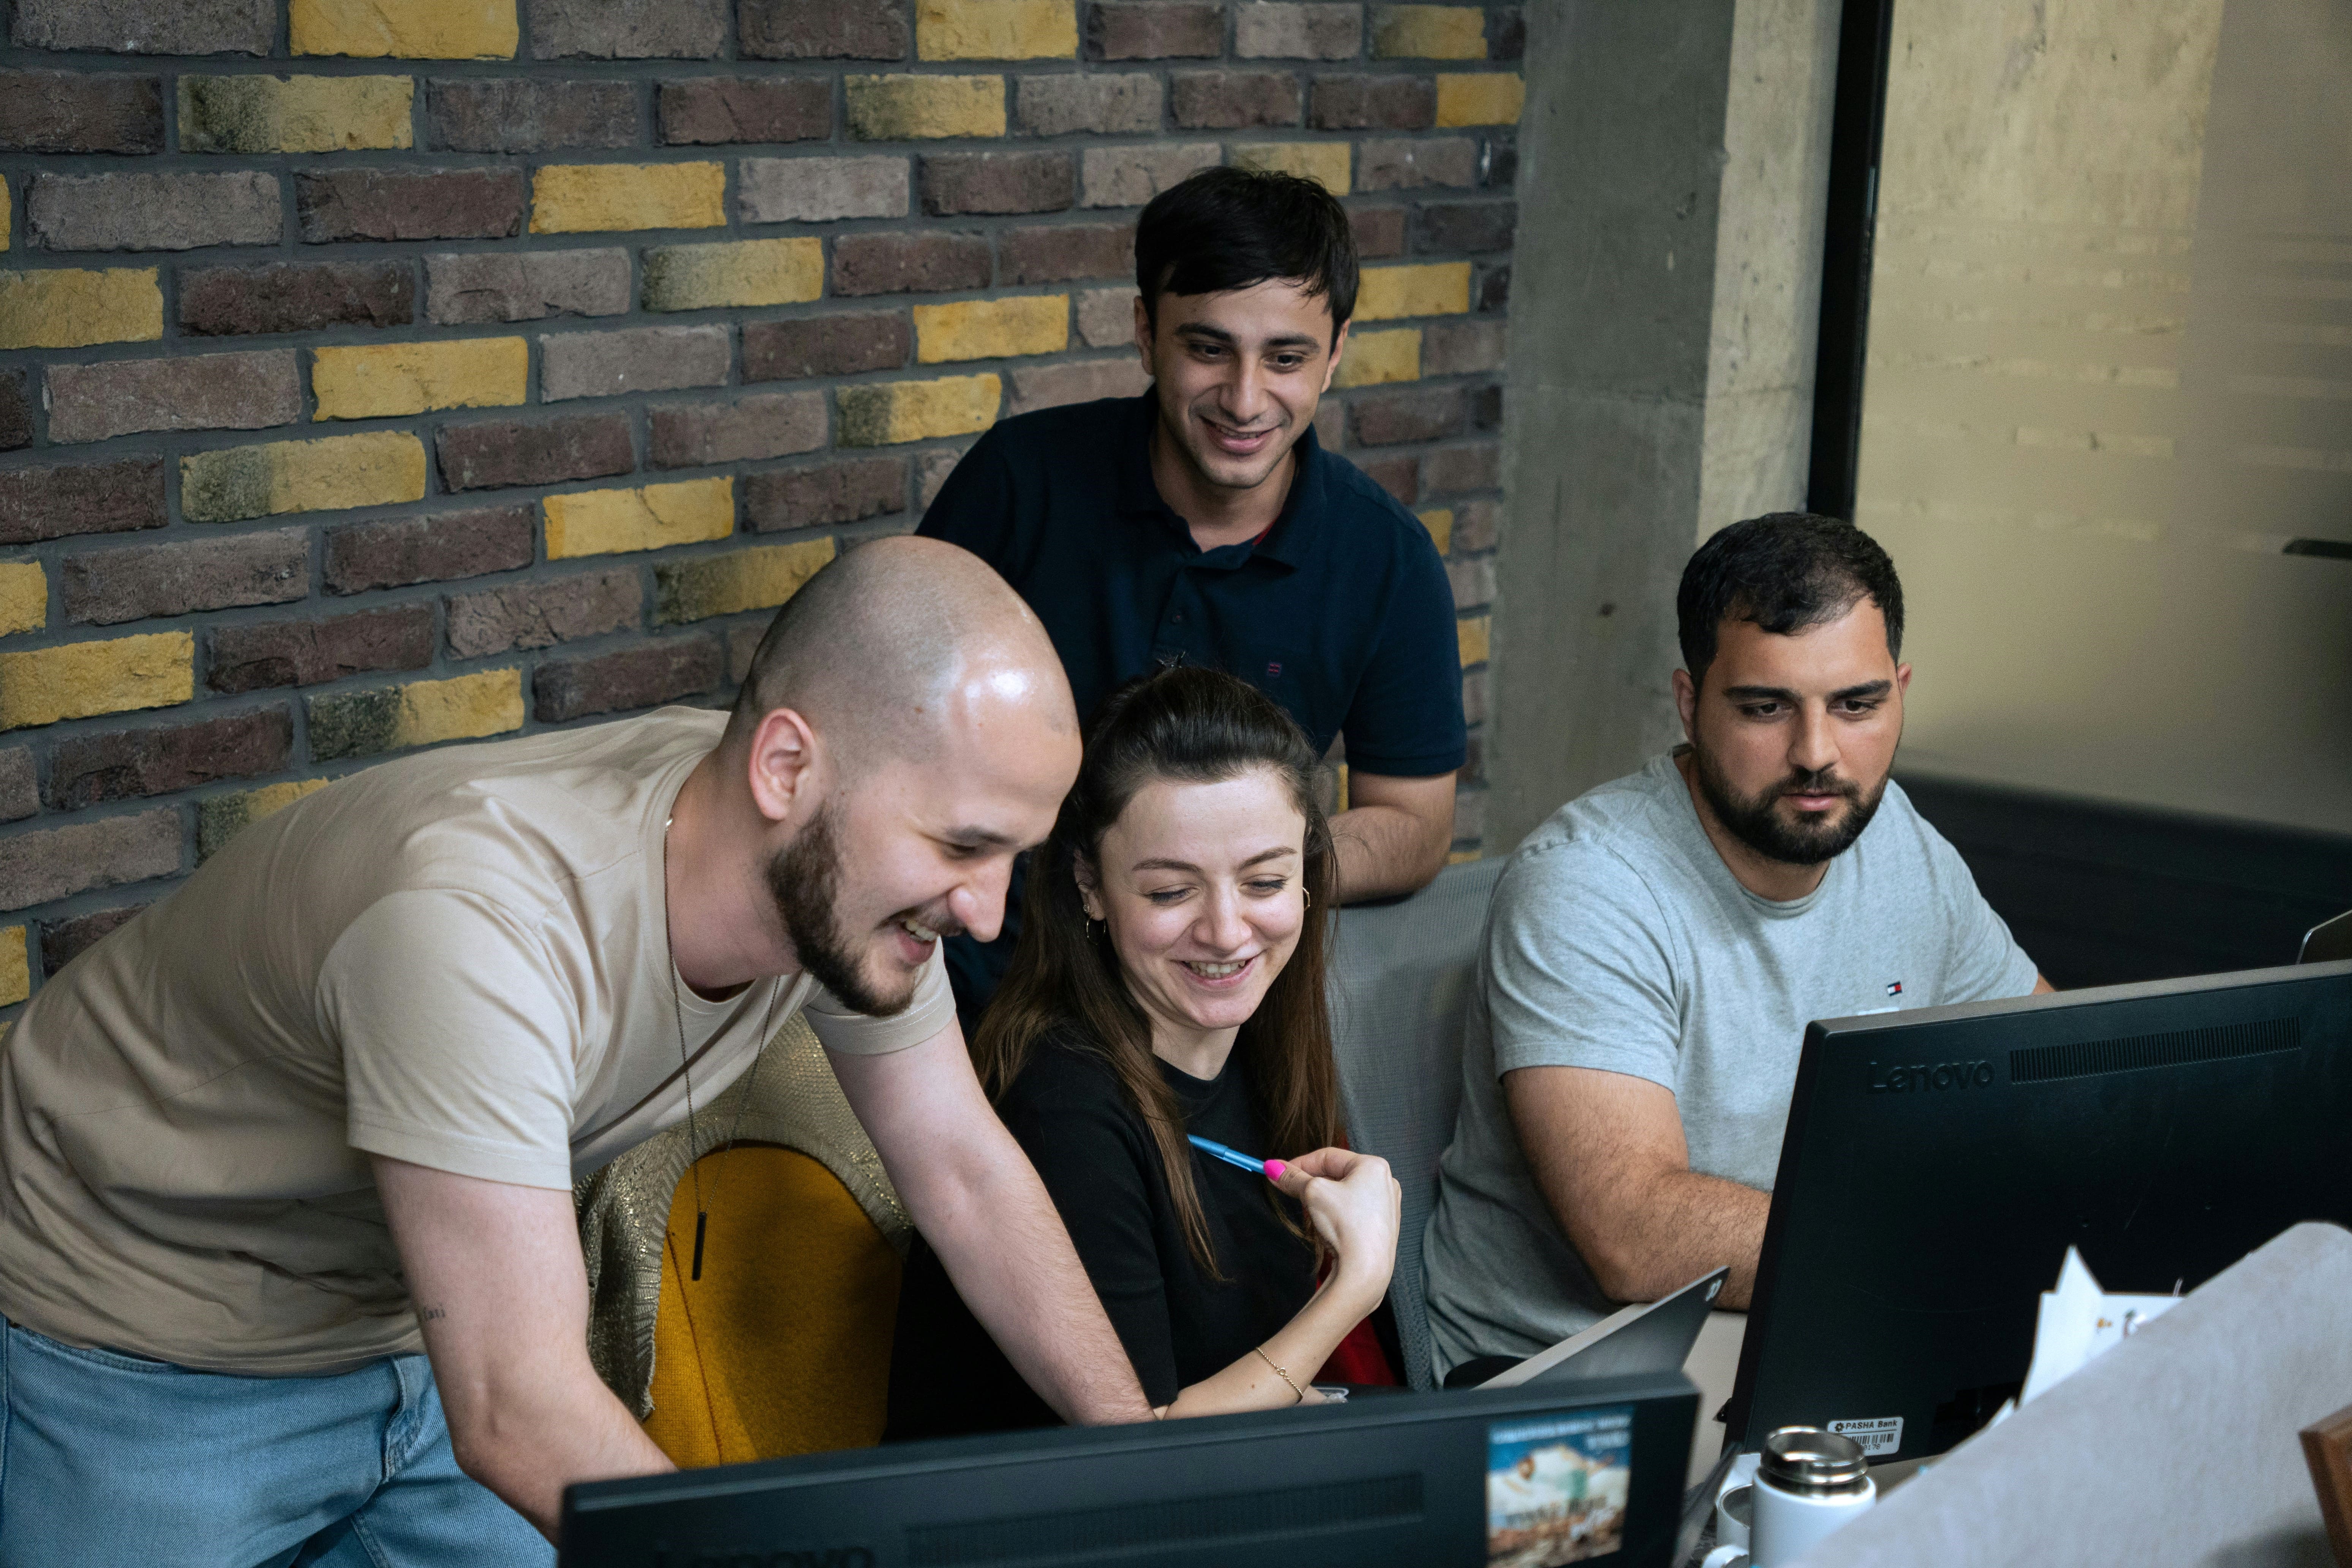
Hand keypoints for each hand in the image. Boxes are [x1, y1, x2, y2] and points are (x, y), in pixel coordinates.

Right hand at [1274, 1147, 1400, 1310]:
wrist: (1365, 1270)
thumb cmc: (1347, 1226)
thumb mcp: (1312, 1194)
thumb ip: (1293, 1178)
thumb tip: (1273, 1168)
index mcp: (1374, 1165)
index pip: (1328, 1156)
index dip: (1300, 1163)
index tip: (1279, 1171)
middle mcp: (1386, 1182)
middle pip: (1337, 1174)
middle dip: (1312, 1182)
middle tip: (1291, 1190)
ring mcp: (1387, 1206)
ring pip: (1344, 1193)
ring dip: (1323, 1199)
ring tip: (1312, 1213)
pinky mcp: (1382, 1226)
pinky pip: (1353, 1210)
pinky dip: (1337, 1214)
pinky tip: (1329, 1227)